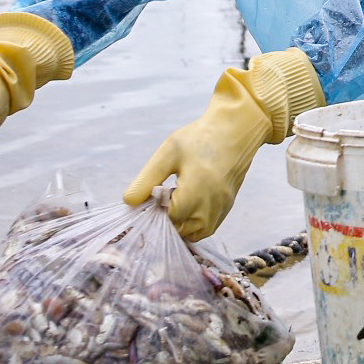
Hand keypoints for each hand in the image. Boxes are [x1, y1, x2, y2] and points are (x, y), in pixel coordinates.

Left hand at [123, 47, 323, 239]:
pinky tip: (188, 203)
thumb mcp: (168, 153)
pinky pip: (209, 226)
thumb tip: (128, 201)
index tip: (153, 194)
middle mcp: (211, 206)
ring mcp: (222, 208)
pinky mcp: (228, 206)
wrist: (235, 130)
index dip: (156, 210)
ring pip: (197, 233)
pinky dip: (196, 223)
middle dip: (169, 220)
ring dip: (182, 225)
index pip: (169, 219)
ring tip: (175, 201)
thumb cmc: (199, 138)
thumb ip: (147, 179)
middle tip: (163, 197)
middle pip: (183, 231)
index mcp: (195, 192)